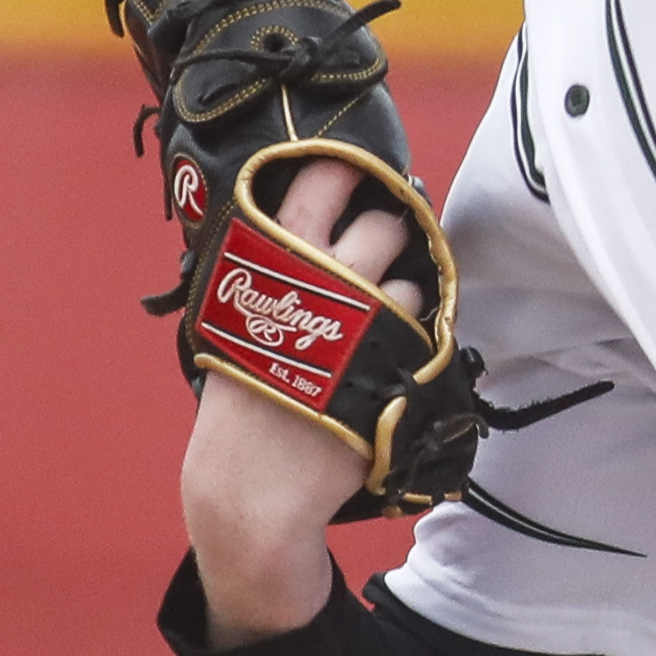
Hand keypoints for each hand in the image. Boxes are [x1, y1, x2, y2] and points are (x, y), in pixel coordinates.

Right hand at [174, 156, 428, 642]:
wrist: (252, 486)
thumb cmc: (239, 403)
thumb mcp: (231, 320)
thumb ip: (265, 270)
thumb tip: (307, 220)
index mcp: (266, 260)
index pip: (317, 182)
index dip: (346, 170)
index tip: (357, 169)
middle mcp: (317, 279)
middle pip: (383, 222)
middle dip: (392, 230)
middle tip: (382, 246)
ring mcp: (361, 319)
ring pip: (412, 274)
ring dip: (404, 289)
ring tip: (379, 319)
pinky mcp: (394, 359)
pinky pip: (424, 322)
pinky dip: (415, 332)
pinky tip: (392, 352)